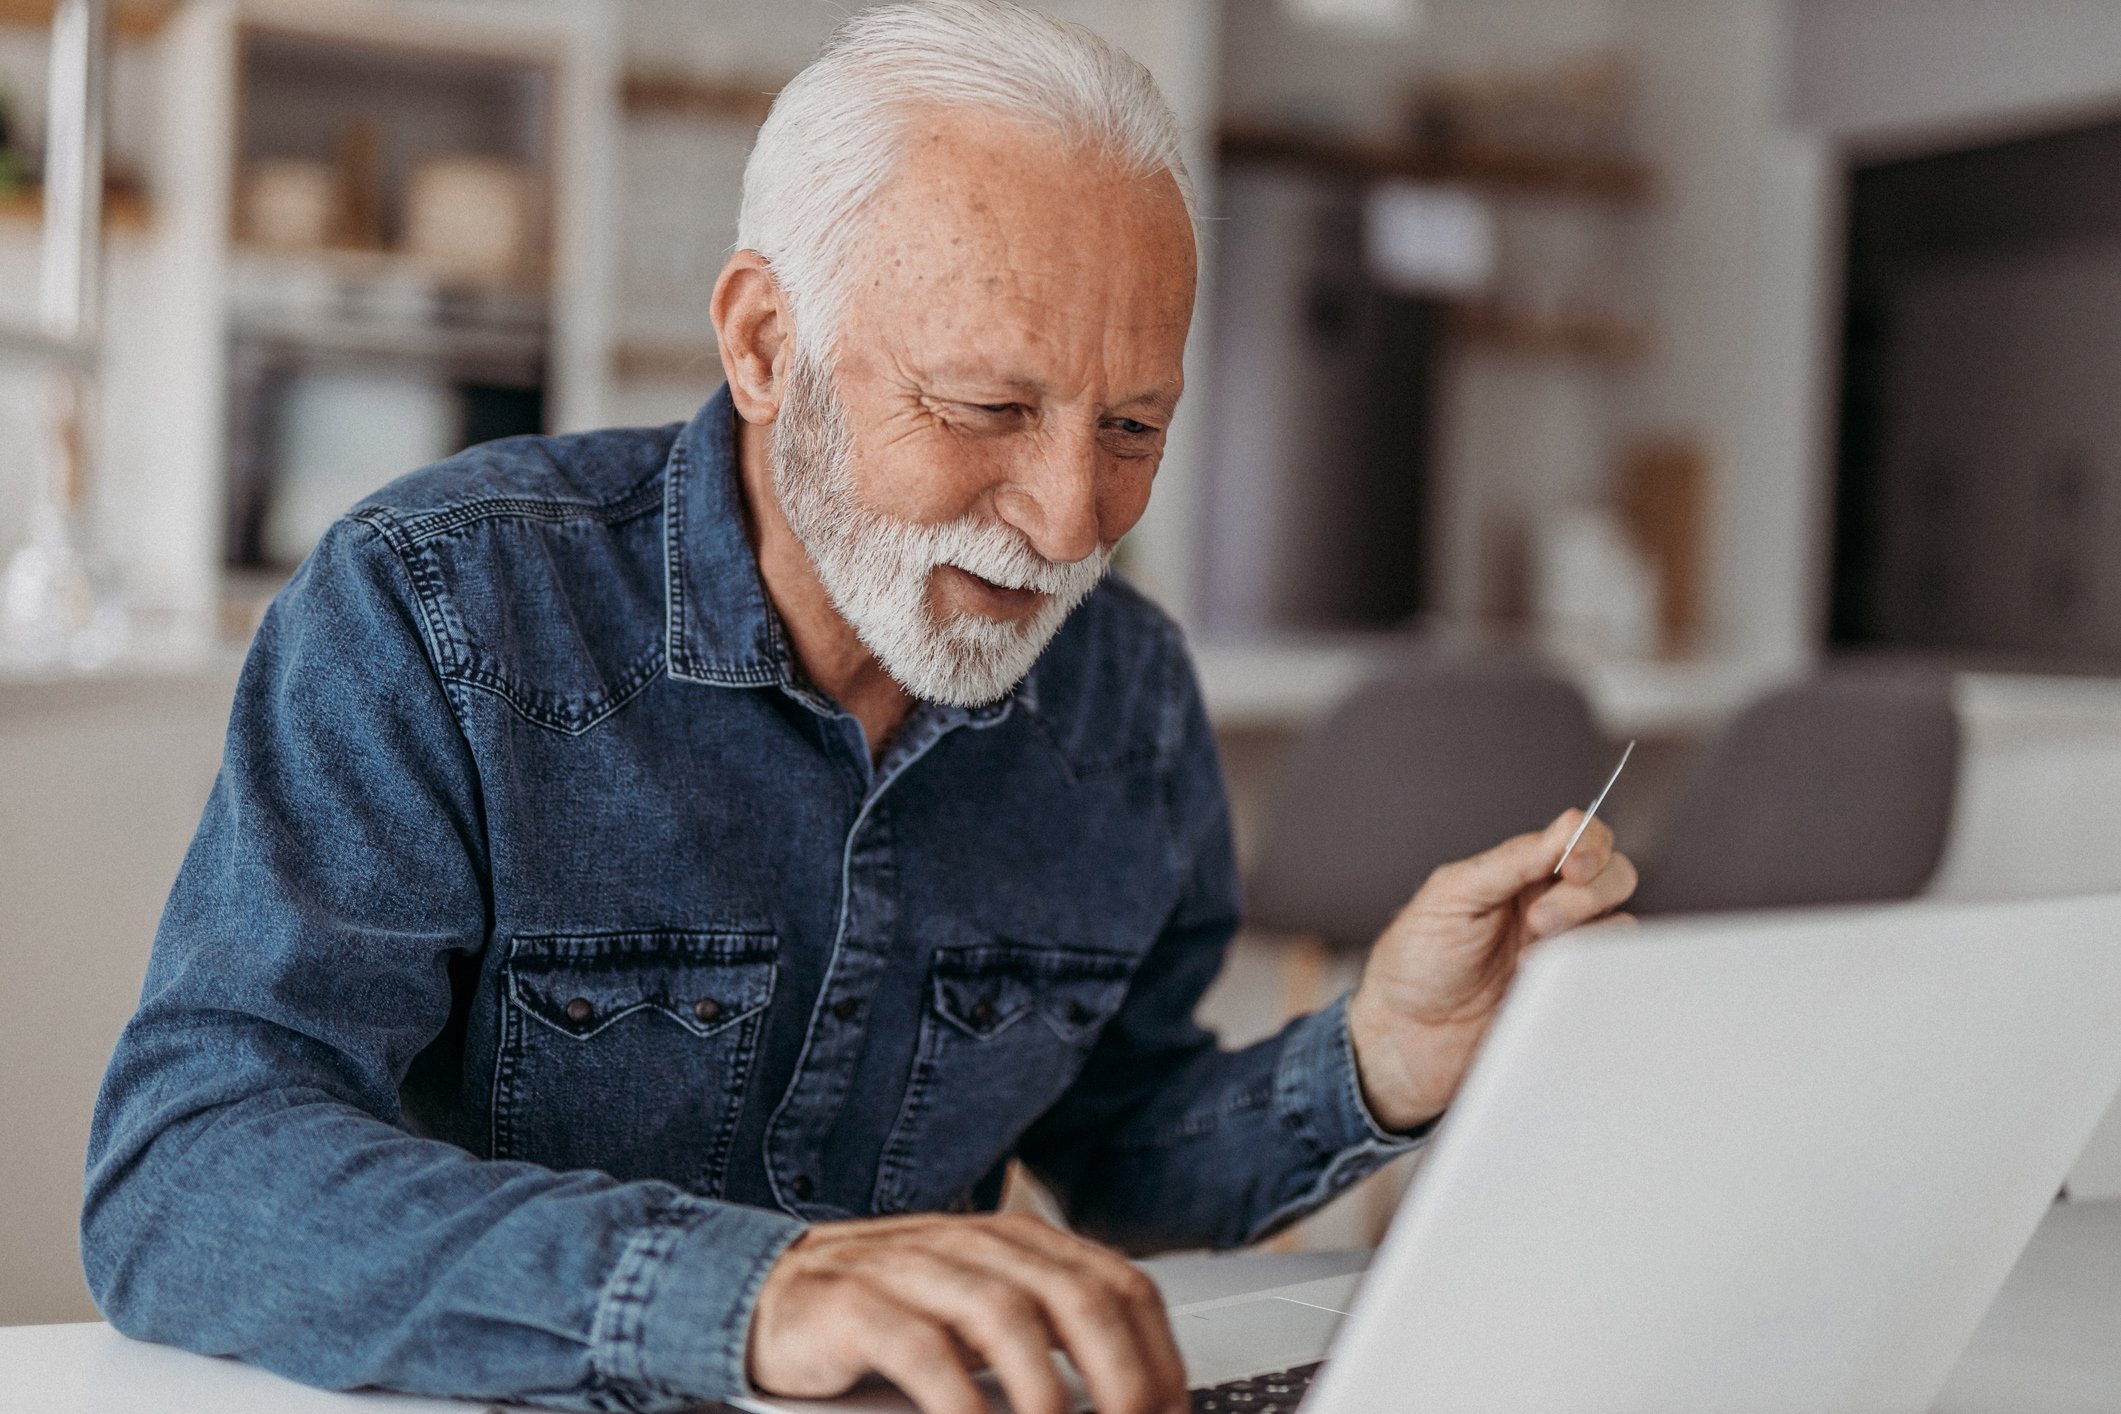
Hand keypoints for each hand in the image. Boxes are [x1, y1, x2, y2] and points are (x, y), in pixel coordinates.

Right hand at [747, 1211, 1187, 1413]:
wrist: (773, 1293)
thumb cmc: (891, 1313)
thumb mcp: (982, 1314)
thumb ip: (1048, 1337)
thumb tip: (1130, 1396)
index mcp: (1019, 1242)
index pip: (1119, 1282)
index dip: (1159, 1352)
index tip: (1177, 1409)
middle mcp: (975, 1244)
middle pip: (1078, 1297)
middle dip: (1124, 1375)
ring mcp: (914, 1268)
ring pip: (1007, 1317)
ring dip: (1048, 1393)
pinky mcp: (856, 1304)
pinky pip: (923, 1351)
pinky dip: (961, 1402)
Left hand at [1346, 810, 1636, 1130]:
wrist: (1405, 1037)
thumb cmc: (1415, 963)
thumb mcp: (1451, 896)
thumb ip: (1510, 862)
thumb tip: (1567, 828)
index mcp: (1517, 872)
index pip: (1578, 837)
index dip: (1589, 844)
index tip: (1572, 867)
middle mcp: (1548, 904)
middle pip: (1614, 874)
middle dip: (1586, 893)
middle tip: (1539, 921)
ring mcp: (1563, 950)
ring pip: (1619, 920)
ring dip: (1583, 933)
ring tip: (1528, 959)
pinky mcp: (1571, 992)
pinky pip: (1610, 972)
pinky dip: (1589, 970)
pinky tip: (1542, 982)